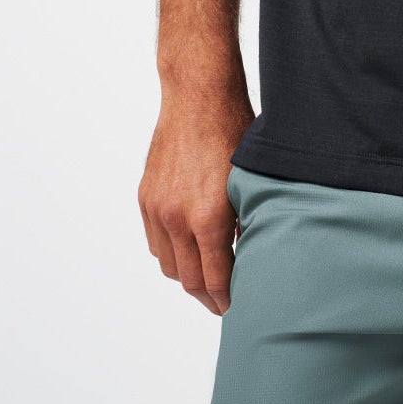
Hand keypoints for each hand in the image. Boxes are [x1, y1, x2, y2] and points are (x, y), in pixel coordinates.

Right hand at [138, 86, 252, 314]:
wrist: (198, 96)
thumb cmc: (234, 130)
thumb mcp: (252, 179)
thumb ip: (250, 220)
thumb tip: (256, 253)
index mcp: (208, 216)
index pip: (216, 278)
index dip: (227, 298)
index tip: (238, 307)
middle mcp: (177, 217)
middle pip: (189, 279)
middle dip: (208, 297)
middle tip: (225, 303)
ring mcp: (157, 208)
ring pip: (168, 264)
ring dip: (187, 276)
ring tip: (208, 279)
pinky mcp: (146, 197)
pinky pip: (155, 242)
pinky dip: (171, 254)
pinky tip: (188, 252)